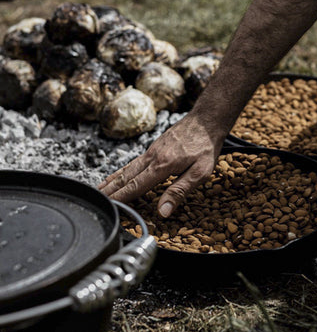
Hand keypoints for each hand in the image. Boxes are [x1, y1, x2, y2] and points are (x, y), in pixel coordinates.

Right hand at [98, 113, 224, 216]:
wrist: (206, 120)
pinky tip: (119, 174)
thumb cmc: (206, 147)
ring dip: (112, 180)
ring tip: (98, 189)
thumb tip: (163, 211)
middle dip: (110, 190)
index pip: (136, 186)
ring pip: (128, 168)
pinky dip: (122, 170)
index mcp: (162, 165)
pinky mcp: (155, 147)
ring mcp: (152, 151)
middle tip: (95, 200)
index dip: (122, 198)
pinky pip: (134, 161)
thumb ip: (180, 191)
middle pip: (126, 177)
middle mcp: (152, 157)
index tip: (109, 206)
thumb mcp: (200, 172)